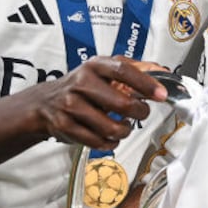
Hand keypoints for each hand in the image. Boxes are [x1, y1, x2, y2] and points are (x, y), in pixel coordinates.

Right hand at [35, 56, 167, 150]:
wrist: (44, 103)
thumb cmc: (80, 86)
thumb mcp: (103, 70)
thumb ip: (134, 70)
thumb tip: (163, 72)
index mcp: (95, 65)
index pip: (124, 71)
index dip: (146, 83)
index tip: (161, 94)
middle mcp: (82, 82)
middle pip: (121, 103)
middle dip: (139, 112)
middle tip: (140, 113)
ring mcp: (72, 105)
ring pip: (111, 127)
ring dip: (125, 130)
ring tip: (124, 126)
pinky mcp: (66, 125)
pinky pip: (98, 141)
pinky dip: (110, 142)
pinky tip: (110, 136)